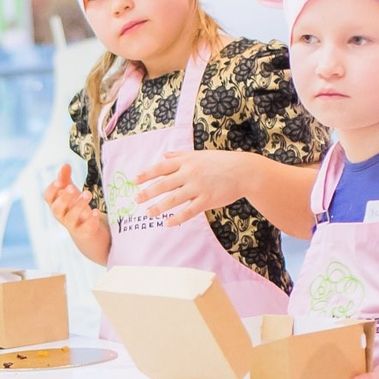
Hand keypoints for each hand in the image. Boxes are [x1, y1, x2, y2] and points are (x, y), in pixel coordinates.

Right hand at [43, 165, 110, 262]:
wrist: (86, 229)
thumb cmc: (75, 206)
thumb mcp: (71, 192)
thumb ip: (65, 179)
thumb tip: (65, 165)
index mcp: (56, 203)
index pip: (48, 197)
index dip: (52, 190)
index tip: (59, 181)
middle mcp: (61, 215)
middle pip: (56, 209)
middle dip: (64, 198)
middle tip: (72, 188)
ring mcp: (71, 225)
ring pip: (70, 218)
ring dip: (79, 205)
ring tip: (88, 194)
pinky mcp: (83, 232)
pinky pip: (84, 229)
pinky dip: (90, 221)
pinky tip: (96, 211)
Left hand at [138, 150, 255, 226]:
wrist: (244, 171)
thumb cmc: (221, 162)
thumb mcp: (199, 155)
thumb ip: (180, 156)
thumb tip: (164, 155)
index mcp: (187, 161)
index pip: (161, 167)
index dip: (146, 174)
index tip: (134, 180)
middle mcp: (190, 173)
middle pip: (164, 184)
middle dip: (148, 192)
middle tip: (136, 199)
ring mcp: (198, 187)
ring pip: (174, 199)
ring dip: (159, 207)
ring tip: (148, 213)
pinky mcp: (207, 200)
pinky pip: (189, 211)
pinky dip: (177, 218)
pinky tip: (168, 223)